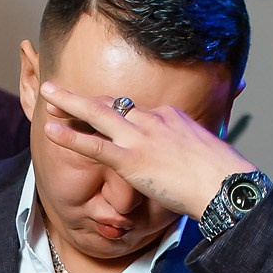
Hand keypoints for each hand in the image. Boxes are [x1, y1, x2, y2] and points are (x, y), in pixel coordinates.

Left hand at [39, 81, 251, 221]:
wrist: (226, 184)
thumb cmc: (221, 175)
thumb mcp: (205, 151)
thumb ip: (187, 150)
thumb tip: (185, 160)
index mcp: (169, 116)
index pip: (135, 109)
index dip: (113, 109)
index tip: (97, 109)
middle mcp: (152, 119)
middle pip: (112, 102)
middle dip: (82, 97)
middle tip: (58, 89)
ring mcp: (140, 138)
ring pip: (97, 114)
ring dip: (69, 103)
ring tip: (46, 95)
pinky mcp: (132, 160)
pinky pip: (95, 145)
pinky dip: (70, 137)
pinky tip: (50, 131)